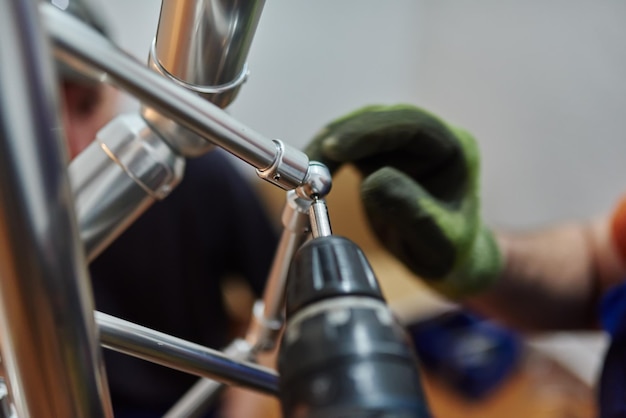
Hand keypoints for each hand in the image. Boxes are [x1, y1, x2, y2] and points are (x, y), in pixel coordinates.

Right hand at [305, 104, 502, 297]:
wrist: (447, 264)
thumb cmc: (450, 254)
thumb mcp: (437, 241)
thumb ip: (410, 211)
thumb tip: (373, 181)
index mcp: (454, 149)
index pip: (410, 125)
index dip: (370, 131)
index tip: (334, 147)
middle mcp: (430, 139)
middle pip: (380, 120)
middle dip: (343, 136)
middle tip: (310, 160)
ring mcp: (405, 146)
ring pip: (360, 129)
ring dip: (330, 145)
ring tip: (305, 171)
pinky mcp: (383, 156)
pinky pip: (351, 146)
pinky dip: (329, 157)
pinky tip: (313, 173)